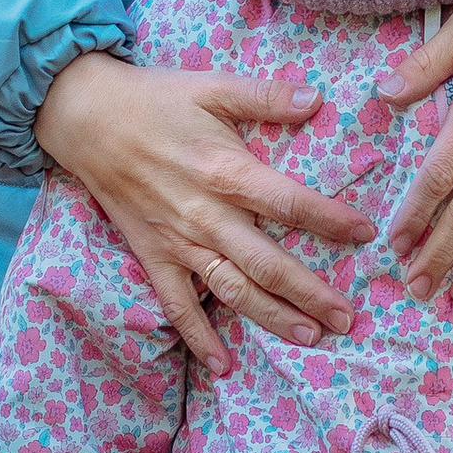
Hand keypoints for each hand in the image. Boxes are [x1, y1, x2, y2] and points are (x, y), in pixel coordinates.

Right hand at [33, 52, 377, 371]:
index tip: (366, 235)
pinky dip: (198, 339)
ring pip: (232, 289)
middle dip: (311, 293)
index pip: (290, 203)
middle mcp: (206, 215)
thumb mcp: (212, 86)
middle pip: (267, 262)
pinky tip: (223, 367)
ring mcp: (178, 241)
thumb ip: (264, 95)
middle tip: (348, 319)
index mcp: (226, 170)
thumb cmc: (155, 99)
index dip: (331, 220)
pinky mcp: (153, 256)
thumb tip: (317, 99)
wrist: (86, 117)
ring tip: (309, 339)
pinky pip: (177, 306)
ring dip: (271, 318)